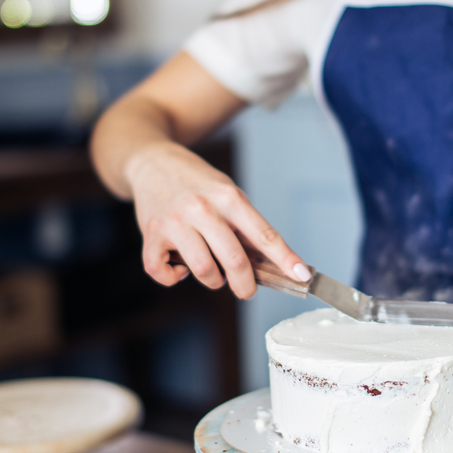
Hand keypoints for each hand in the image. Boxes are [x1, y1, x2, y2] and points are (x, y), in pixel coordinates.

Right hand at [126, 140, 309, 298]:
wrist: (151, 162)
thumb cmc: (196, 183)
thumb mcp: (226, 192)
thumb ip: (243, 224)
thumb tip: (266, 264)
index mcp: (228, 197)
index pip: (264, 234)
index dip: (285, 259)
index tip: (302, 276)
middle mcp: (202, 209)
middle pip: (235, 260)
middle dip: (245, 285)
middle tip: (246, 289)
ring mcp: (174, 222)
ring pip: (204, 270)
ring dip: (213, 281)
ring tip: (213, 271)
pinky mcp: (151, 234)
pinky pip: (162, 272)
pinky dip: (173, 278)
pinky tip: (180, 267)